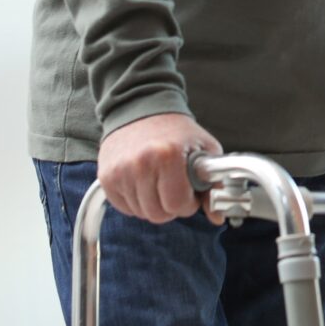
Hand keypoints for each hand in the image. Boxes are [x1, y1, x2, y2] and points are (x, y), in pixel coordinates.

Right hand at [97, 112, 224, 224]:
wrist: (141, 108)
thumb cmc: (176, 131)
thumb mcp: (204, 149)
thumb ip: (214, 184)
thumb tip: (217, 217)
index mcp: (168, 156)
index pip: (178, 205)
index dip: (188, 203)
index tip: (189, 191)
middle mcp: (141, 164)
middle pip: (158, 214)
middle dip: (171, 206)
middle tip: (174, 187)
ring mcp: (121, 171)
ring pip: (141, 213)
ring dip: (153, 203)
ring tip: (158, 180)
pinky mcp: (106, 177)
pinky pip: (124, 208)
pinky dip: (135, 201)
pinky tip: (142, 181)